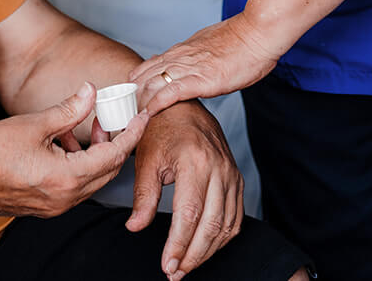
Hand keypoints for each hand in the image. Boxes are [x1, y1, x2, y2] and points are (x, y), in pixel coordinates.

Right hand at [0, 83, 147, 217]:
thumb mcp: (34, 124)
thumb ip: (68, 109)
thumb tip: (90, 91)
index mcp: (67, 179)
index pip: (114, 156)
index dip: (131, 134)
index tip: (142, 117)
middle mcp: (65, 198)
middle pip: (107, 171)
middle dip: (114, 144)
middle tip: (110, 119)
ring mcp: (53, 206)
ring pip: (90, 180)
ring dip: (93, 154)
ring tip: (81, 128)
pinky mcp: (42, 206)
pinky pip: (73, 186)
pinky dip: (77, 166)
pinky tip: (61, 145)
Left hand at [125, 100, 243, 280]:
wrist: (183, 106)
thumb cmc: (160, 130)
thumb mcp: (145, 160)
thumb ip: (142, 197)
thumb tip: (135, 227)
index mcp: (195, 162)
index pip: (189, 215)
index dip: (178, 245)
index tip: (167, 265)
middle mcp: (218, 168)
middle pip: (211, 225)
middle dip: (193, 255)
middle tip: (174, 273)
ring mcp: (231, 174)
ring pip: (226, 225)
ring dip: (207, 251)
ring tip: (186, 266)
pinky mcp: (236, 179)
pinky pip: (235, 216)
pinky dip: (222, 238)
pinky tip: (205, 248)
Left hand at [130, 14, 281, 120]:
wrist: (258, 33)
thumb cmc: (243, 40)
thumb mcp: (212, 43)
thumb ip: (198, 54)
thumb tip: (193, 60)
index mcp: (183, 50)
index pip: (150, 65)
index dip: (137, 81)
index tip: (130, 96)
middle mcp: (181, 57)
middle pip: (144, 75)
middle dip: (132, 95)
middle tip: (124, 112)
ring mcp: (189, 68)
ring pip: (152, 83)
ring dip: (140, 102)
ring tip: (131, 118)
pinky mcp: (201, 79)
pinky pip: (171, 92)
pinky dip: (156, 104)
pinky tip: (148, 114)